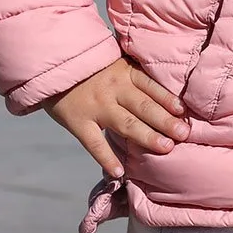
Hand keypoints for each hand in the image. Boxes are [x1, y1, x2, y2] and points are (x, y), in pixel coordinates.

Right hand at [45, 59, 188, 178]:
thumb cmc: (87, 62)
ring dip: (147, 137)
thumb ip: (132, 72)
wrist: (49, 61)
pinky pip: (94, 143)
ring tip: (165, 148)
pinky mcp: (77, 121)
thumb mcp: (112, 58)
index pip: (151, 86)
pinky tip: (120, 173)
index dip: (168, 99)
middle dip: (165, 121)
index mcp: (124, 72)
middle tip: (183, 134)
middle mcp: (113, 89)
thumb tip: (159, 85)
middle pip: (144, 107)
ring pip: (126, 124)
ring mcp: (96, 106)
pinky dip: (106, 159)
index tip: (183, 112)